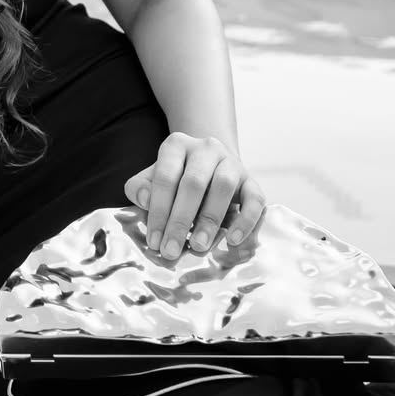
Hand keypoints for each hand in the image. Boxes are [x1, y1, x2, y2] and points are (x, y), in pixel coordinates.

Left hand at [124, 133, 266, 260]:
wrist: (210, 166)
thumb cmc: (175, 178)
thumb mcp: (151, 178)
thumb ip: (139, 187)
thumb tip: (145, 200)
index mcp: (176, 145)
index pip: (165, 177)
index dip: (158, 210)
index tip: (154, 241)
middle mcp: (206, 148)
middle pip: (193, 183)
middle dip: (180, 220)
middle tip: (171, 250)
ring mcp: (231, 162)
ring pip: (224, 186)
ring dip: (210, 219)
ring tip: (198, 246)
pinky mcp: (251, 180)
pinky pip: (255, 198)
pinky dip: (246, 220)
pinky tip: (233, 240)